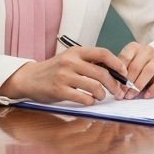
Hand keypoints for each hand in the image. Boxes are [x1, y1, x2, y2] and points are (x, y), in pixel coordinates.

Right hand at [0, 46, 131, 104]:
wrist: (30, 78)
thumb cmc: (54, 70)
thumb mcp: (70, 59)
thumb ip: (88, 62)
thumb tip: (114, 70)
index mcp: (76, 52)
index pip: (102, 53)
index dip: (117, 63)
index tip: (124, 73)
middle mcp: (70, 61)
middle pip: (102, 73)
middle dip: (114, 84)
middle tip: (117, 92)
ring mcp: (64, 76)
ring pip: (95, 86)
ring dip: (102, 94)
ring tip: (100, 96)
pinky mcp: (59, 90)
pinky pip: (83, 98)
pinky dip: (90, 101)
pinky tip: (89, 100)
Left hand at [117, 43, 153, 97]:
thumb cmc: (140, 66)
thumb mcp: (130, 64)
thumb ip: (122, 71)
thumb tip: (113, 85)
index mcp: (134, 47)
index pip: (125, 57)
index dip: (119, 72)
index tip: (114, 85)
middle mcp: (147, 50)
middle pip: (136, 66)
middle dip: (127, 82)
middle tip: (121, 94)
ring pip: (147, 71)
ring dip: (138, 86)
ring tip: (130, 96)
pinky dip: (153, 89)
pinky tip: (146, 96)